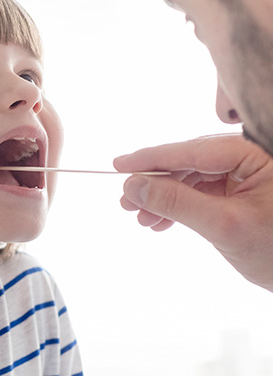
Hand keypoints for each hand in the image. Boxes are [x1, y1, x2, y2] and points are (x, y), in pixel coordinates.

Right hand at [113, 134, 272, 291]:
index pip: (194, 149)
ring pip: (192, 177)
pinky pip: (202, 191)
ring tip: (141, 217)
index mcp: (255, 152)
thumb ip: (177, 202)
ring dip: (165, 198)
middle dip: (156, 184)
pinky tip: (161, 222)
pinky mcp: (241, 191)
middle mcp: (252, 156)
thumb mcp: (223, 226)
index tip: (120, 165)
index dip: (153, 158)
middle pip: (190, 162)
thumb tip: (134, 186)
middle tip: (125, 200)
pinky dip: (180, 207)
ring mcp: (247, 174)